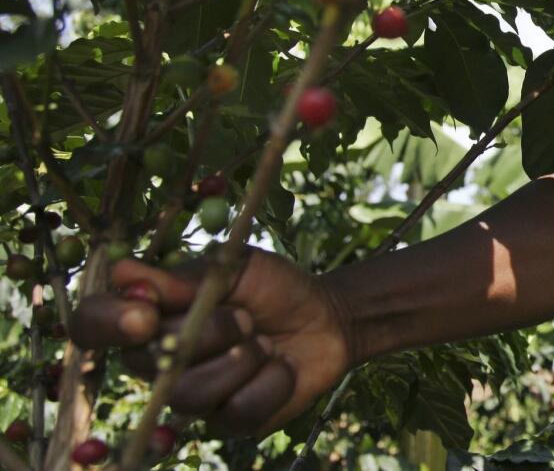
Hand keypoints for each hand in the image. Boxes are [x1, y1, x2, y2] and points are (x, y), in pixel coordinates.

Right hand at [71, 248, 351, 434]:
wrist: (326, 317)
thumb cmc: (274, 286)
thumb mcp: (235, 267)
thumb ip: (183, 278)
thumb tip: (125, 273)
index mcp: (149, 315)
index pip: (92, 325)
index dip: (107, 323)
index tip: (145, 314)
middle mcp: (158, 360)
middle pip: (145, 364)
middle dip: (204, 334)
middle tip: (244, 316)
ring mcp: (191, 394)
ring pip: (188, 395)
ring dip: (239, 360)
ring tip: (264, 341)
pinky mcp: (229, 421)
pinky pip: (234, 411)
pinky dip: (269, 382)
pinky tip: (281, 366)